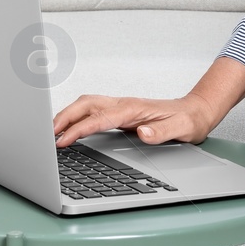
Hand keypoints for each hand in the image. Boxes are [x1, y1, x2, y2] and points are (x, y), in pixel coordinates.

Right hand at [52, 93, 221, 147]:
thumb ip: (162, 131)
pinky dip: (77, 118)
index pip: (99, 118)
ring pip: (87, 105)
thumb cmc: (189, 120)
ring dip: (67, 115)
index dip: (79, 129)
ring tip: (51, 133)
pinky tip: (70, 129)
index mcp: (134, 109)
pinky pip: (93, 112)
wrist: (197, 112)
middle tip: (47, 135)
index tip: (63, 140)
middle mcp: (124, 105)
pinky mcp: (121, 113)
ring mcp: (121, 107)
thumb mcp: (182, 128)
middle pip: (86, 105)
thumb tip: (143, 132)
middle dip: (64, 117)